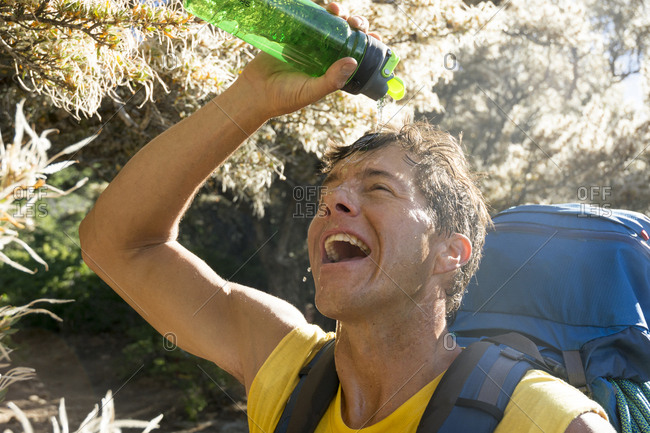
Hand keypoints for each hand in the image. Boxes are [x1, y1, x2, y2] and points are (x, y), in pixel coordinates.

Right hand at [233, 2, 378, 118]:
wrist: (254, 92)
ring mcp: (310, 44)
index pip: (357, 55)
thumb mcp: (311, 91)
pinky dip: (317, 11)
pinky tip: (322, 7)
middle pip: (346, 35)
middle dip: (354, 25)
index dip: (367, 45)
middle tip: (353, 23)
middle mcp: (325, 56)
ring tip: (335, 9)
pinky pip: (309, 20)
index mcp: (333, 71)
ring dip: (337, 14)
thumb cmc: (285, 98)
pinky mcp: (294, 35)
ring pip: (330, 24)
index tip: (374, 37)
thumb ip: (331, 80)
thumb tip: (353, 61)